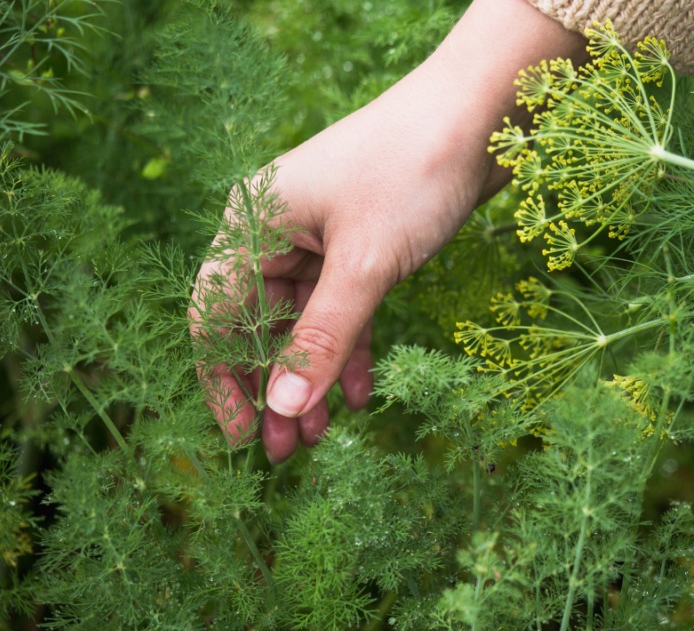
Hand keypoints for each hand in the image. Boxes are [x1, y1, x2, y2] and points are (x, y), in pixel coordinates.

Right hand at [192, 0, 585, 462]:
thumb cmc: (412, 173)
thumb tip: (283, 408)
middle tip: (290, 452)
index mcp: (253, 222)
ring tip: (327, 434)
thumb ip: (324, 337)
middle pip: (258, 323)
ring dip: (315, 375)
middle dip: (275, 388)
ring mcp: (319, 235)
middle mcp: (276, 228)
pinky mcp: (361, 242)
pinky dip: (351, 348)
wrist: (479, 115)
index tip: (244, 438)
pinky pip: (342, 306)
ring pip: (303, 320)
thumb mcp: (365, 265)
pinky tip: (364, 394)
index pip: (215, 316)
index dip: (225, 381)